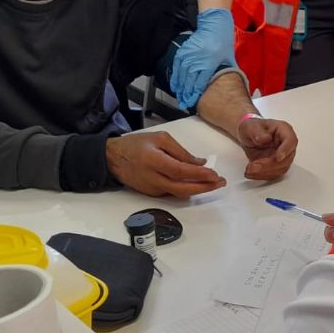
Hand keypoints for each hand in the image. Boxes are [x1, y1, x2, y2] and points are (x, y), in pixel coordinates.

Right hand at [106, 132, 225, 197]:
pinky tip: (198, 184)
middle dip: (205, 187)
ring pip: (180, 193)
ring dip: (199, 190)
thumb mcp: (160, 138)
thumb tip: (200, 163)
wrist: (112, 159)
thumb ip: (180, 151)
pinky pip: (173, 192)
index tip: (215, 174)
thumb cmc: (136, 145)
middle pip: (183, 189)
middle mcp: (153, 178)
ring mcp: (152, 188)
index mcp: (154, 160)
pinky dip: (187, 189)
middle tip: (220, 182)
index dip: (200, 175)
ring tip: (214, 183)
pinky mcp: (152, 194)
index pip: (181, 171)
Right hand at [170, 8, 235, 109]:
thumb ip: (223, 72)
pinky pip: (177, 66)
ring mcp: (189, 56)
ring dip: (179, 86)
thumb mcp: (226, 59)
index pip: (199, 84)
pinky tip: (175, 82)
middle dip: (185, 94)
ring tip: (179, 95)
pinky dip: (175, 76)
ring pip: (181, 75)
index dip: (194, 94)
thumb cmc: (222, 41)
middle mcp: (198, 61)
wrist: (214, 25)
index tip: (191, 101)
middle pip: (188, 82)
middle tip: (184, 102)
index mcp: (209, 65)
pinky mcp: (184, 51)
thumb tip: (223, 83)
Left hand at [238, 116, 297, 180]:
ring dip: (264, 172)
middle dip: (269, 164)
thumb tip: (265, 139)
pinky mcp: (276, 166)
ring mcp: (283, 157)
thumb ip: (258, 132)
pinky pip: (273, 174)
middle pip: (286, 159)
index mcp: (284, 131)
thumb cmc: (252, 128)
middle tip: (254, 165)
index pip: (291, 141)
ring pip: (280, 169)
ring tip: (249, 169)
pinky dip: (261, 175)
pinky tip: (251, 172)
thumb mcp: (251, 127)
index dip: (286, 150)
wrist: (248, 136)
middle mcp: (286, 145)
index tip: (278, 157)